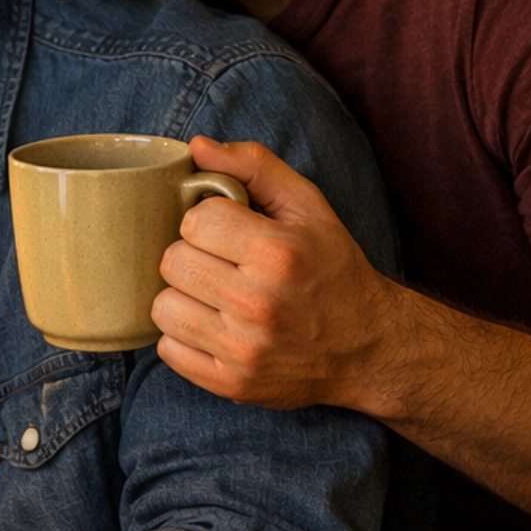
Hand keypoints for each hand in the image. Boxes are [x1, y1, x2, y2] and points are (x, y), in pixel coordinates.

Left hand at [148, 137, 399, 410]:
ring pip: (162, 307)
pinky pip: (168, 349)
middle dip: (192, 256)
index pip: (195, 221)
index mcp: (278, 253)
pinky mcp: (231, 384)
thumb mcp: (308, 206)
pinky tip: (215, 326)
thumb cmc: (333, 268)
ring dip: (183, 297)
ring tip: (215, 295)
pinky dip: (183, 336)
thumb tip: (196, 146)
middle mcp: (258, 304)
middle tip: (222, 263)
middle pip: (173, 262)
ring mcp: (243, 350)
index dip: (208, 221)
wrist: (368, 347)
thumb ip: (254, 166)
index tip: (230, 232)